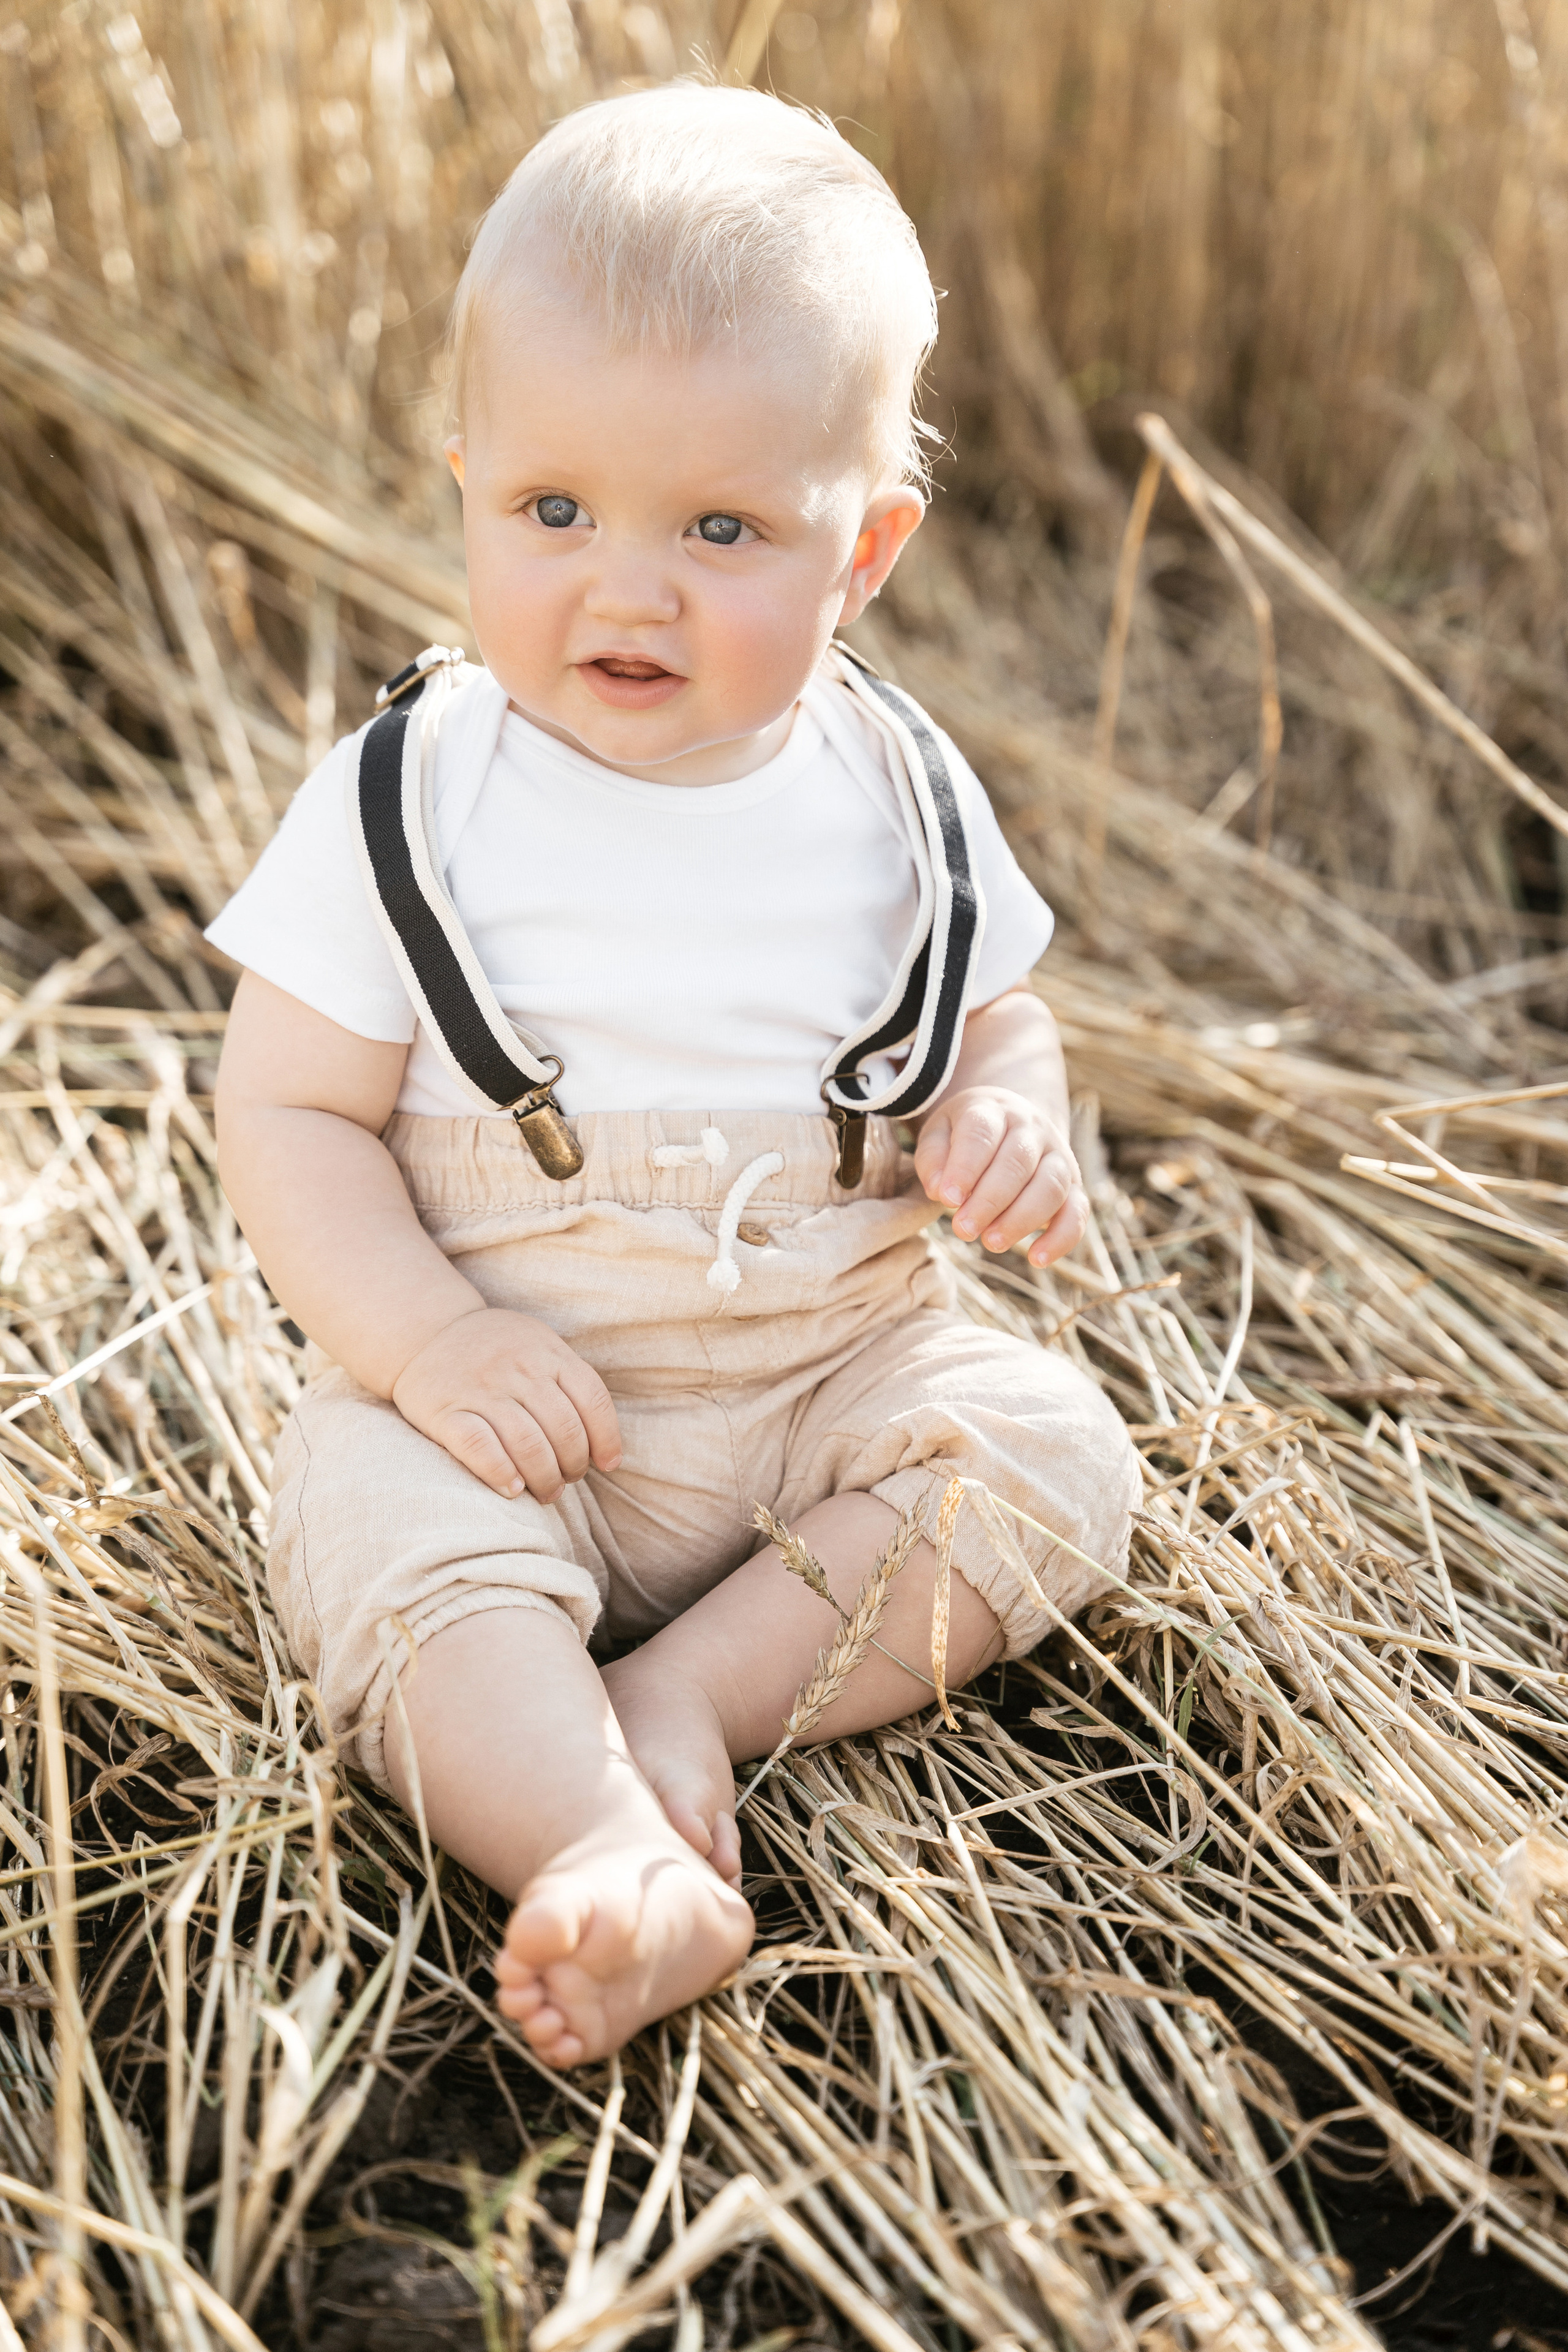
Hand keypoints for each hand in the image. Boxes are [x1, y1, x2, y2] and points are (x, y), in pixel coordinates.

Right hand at [392, 1308, 621, 1502]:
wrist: (425, 1331)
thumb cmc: (495, 1350)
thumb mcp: (539, 1346)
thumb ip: (569, 1382)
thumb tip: (605, 1446)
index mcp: (547, 1352)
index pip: (592, 1400)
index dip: (606, 1439)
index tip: (607, 1464)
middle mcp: (518, 1369)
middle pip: (563, 1429)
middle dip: (574, 1465)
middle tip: (567, 1480)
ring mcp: (481, 1389)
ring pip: (527, 1443)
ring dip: (544, 1477)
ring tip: (545, 1492)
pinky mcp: (445, 1411)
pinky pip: (479, 1447)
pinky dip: (500, 1472)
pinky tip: (511, 1488)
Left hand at [915, 1086, 1086, 1268]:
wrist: (1011, 1122)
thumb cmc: (966, 1136)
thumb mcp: (940, 1135)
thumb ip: (933, 1158)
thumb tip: (939, 1190)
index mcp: (993, 1111)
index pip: (982, 1133)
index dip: (965, 1166)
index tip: (947, 1198)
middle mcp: (1032, 1129)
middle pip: (1017, 1161)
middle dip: (989, 1200)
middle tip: (962, 1229)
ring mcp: (1058, 1156)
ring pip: (1051, 1186)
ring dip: (1021, 1219)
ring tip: (990, 1242)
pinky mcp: (1074, 1186)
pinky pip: (1078, 1212)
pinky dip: (1062, 1238)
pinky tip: (1037, 1259)